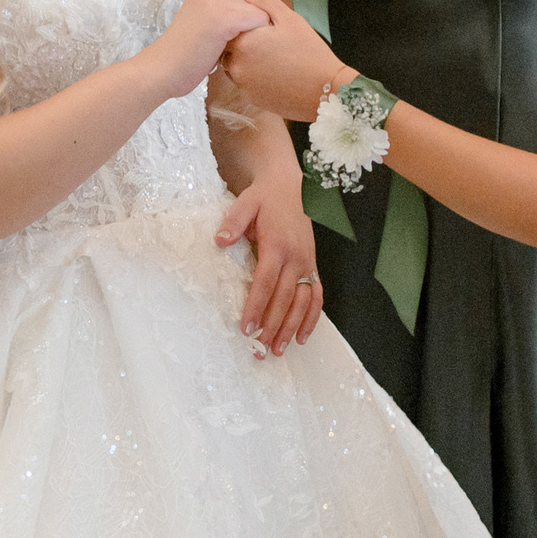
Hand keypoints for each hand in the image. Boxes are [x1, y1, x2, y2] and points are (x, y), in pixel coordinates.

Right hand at [153, 0, 270, 88]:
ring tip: (223, 52)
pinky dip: (256, 41)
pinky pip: (260, 23)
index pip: (243, 3)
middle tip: (220, 49)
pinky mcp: (225, 19)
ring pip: (259, 16)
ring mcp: (218, 2)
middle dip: (246, 31)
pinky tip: (231, 54)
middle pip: (253, 8)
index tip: (218, 42)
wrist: (161, 71)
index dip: (240, 26)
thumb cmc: (183, 58)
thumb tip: (258, 19)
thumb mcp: (203, 25)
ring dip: (250, 37)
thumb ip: (224, 17)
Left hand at [214, 168, 320, 357]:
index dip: (256, 307)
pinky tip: (302, 337)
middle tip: (259, 348)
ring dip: (291, 328)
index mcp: (278, 245)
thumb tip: (220, 241)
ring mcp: (307, 264)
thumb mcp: (245, 203)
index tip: (247, 328)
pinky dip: (311, 318)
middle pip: (285, 298)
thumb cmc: (264, 197)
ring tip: (278, 350)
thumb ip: (233, 222)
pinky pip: (316, 296)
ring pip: (302, 302)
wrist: (290, 186)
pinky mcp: (312, 267)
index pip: (266, 283)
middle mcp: (297, 258)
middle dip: (273, 326)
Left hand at [219, 0, 348, 119]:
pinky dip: (254, 77)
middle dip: (244, 43)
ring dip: (247, 60)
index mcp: (243, 43)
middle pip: (229, 48)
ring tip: (274, 58)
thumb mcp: (291, 20)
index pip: (228, 29)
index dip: (243, 26)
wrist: (325, 91)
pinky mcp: (251, 99)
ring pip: (235, 66)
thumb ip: (264, 2)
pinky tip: (275, 73)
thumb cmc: (310, 53)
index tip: (262, 28)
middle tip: (270, 43)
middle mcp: (237, 65)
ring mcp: (242, 85)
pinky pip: (245, 83)